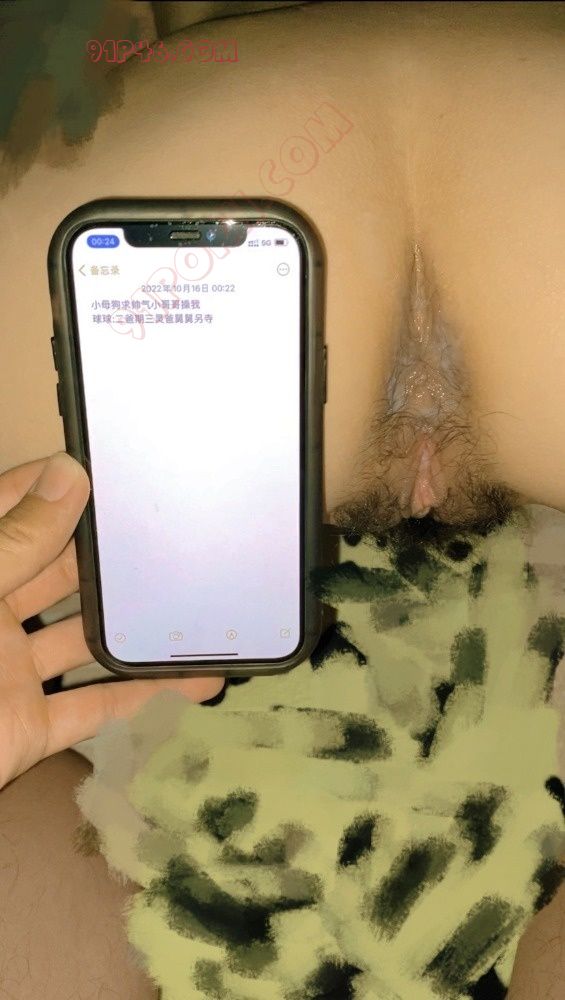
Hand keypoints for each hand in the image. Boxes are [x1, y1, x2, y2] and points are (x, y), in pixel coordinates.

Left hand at [0, 452, 224, 789]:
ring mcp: (9, 671)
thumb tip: (69, 475)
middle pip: (58, 571)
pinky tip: (194, 685)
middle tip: (170, 529)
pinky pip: (94, 707)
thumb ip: (16, 542)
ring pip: (84, 640)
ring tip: (193, 600)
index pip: (10, 508)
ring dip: (134, 628)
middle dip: (109, 553)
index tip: (114, 466)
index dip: (56, 483)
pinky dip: (144, 699)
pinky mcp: (29, 725)